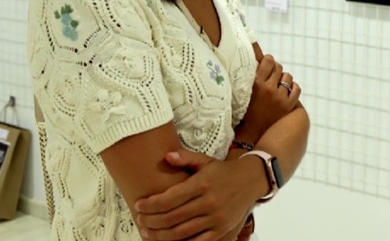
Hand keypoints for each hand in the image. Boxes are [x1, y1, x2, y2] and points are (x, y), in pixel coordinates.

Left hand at [134, 149, 260, 240]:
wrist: (251, 180)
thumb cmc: (223, 171)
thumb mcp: (205, 160)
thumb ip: (185, 158)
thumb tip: (166, 156)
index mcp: (202, 184)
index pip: (169, 199)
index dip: (150, 205)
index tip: (139, 205)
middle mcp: (209, 202)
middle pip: (171, 218)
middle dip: (151, 221)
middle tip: (140, 220)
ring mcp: (215, 218)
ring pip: (180, 233)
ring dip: (159, 235)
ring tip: (148, 232)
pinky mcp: (221, 230)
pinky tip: (168, 240)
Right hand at [238, 55, 299, 141]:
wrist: (250, 135)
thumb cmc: (243, 112)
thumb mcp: (244, 91)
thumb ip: (251, 76)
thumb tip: (256, 58)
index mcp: (255, 84)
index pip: (268, 61)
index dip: (268, 60)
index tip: (267, 62)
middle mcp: (269, 89)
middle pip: (279, 68)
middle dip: (275, 69)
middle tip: (272, 75)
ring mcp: (280, 98)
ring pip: (288, 77)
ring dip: (283, 78)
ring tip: (278, 85)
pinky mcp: (288, 106)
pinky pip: (296, 89)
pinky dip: (293, 87)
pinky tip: (287, 90)